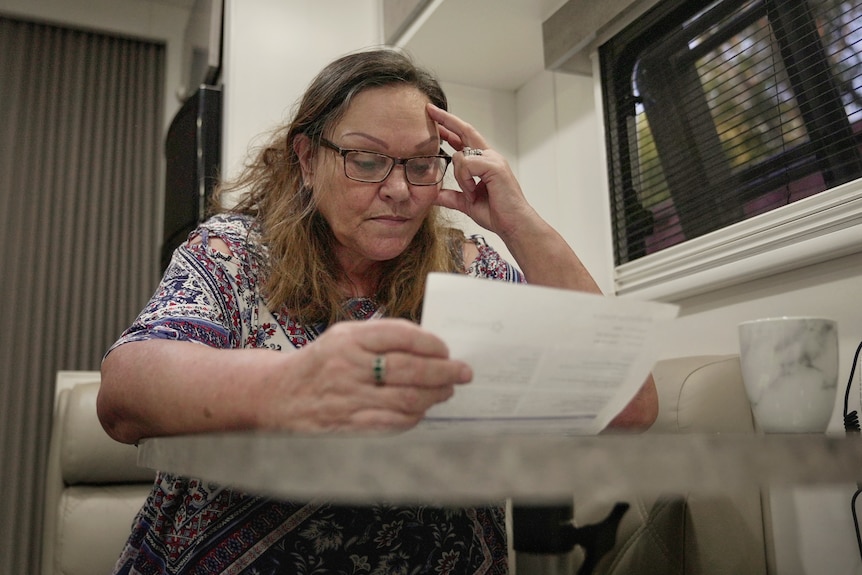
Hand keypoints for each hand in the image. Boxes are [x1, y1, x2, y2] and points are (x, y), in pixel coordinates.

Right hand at [270, 318, 472, 431]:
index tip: (447, 349)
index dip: (431, 343)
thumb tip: (429, 346)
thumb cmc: (320, 364)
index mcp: (348, 339)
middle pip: (410, 369)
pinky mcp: (349, 426)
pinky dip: (414, 417)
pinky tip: (422, 409)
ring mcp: (348, 399)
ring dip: (434, 395)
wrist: (277, 396)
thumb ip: (381, 337)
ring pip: (406, 399)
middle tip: (463, 372)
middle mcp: (348, 367)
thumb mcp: (343, 337)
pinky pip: (393, 423)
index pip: (401, 335)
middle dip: (444, 371)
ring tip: (447, 390)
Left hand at [426, 103, 537, 238]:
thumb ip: (450, 197)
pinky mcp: (495, 166)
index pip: (464, 138)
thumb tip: (433, 195)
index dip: (449, 128)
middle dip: (446, 120)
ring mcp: (494, 159)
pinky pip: (467, 165)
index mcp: (484, 162)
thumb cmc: (497, 214)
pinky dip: (466, 180)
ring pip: (461, 156)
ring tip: (471, 193)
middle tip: (430, 110)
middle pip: (465, 130)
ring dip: (459, 177)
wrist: (514, 226)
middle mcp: (490, 156)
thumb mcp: (466, 204)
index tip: (434, 118)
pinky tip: (474, 192)